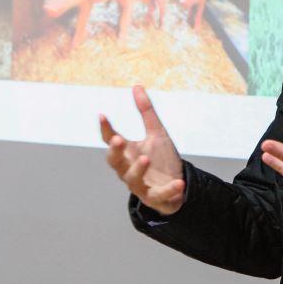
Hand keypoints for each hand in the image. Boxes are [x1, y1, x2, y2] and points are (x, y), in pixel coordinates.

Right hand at [100, 85, 185, 215]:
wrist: (177, 184)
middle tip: (118, 139)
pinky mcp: (155, 197)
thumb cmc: (161, 159)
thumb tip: (137, 86)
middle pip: (114, 161)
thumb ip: (146, 112)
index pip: (111, 139)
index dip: (106, 129)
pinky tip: (179, 183)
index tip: (102, 115)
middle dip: (115, 151)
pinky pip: (159, 195)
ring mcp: (140, 184)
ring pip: (132, 178)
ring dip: (138, 168)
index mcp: (128, 152)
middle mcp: (129, 168)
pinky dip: (169, 190)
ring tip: (145, 158)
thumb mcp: (157, 133)